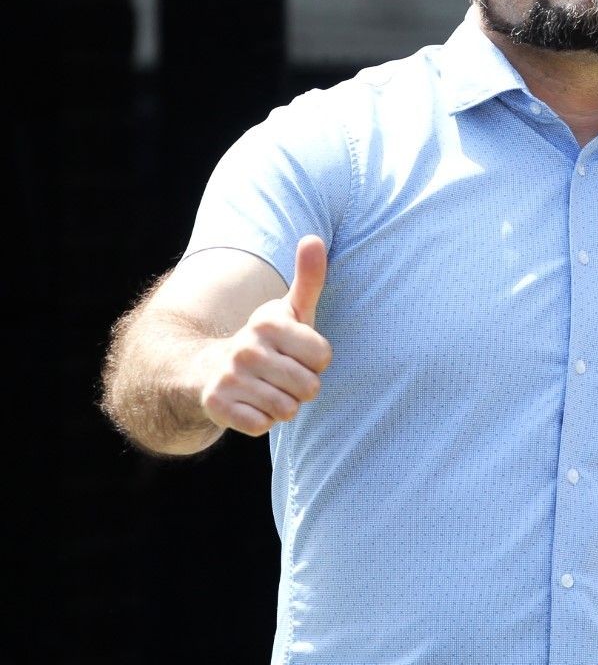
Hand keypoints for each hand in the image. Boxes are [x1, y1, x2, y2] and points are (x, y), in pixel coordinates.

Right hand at [200, 235, 332, 436]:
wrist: (207, 369)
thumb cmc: (268, 341)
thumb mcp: (289, 310)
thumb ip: (309, 278)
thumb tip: (313, 238)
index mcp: (269, 322)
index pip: (323, 358)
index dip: (315, 362)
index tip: (296, 354)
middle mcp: (247, 348)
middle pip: (309, 388)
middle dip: (302, 388)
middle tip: (281, 377)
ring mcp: (230, 377)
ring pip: (287, 409)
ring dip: (282, 406)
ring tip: (266, 390)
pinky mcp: (217, 405)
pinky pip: (262, 426)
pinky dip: (261, 421)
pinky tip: (249, 405)